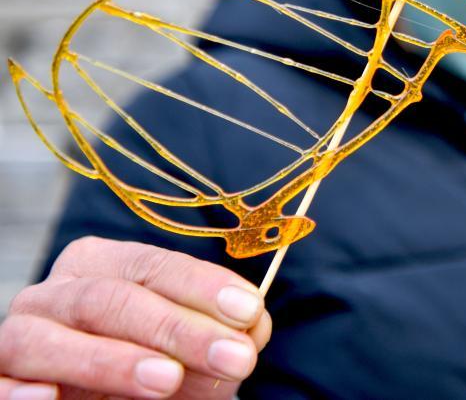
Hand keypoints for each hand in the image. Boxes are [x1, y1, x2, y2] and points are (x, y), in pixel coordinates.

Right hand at [0, 236, 270, 398]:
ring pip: (51, 338)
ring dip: (112, 360)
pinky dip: (22, 392)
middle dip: (177, 328)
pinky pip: (1, 384)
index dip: (203, 288)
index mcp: (103, 266)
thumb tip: (254, 325)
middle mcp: (55, 293)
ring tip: (167, 379)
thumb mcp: (193, 352)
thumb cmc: (151, 371)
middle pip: (112, 299)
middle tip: (233, 357)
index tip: (250, 311)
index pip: (154, 266)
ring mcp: (18, 336)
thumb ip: (223, 334)